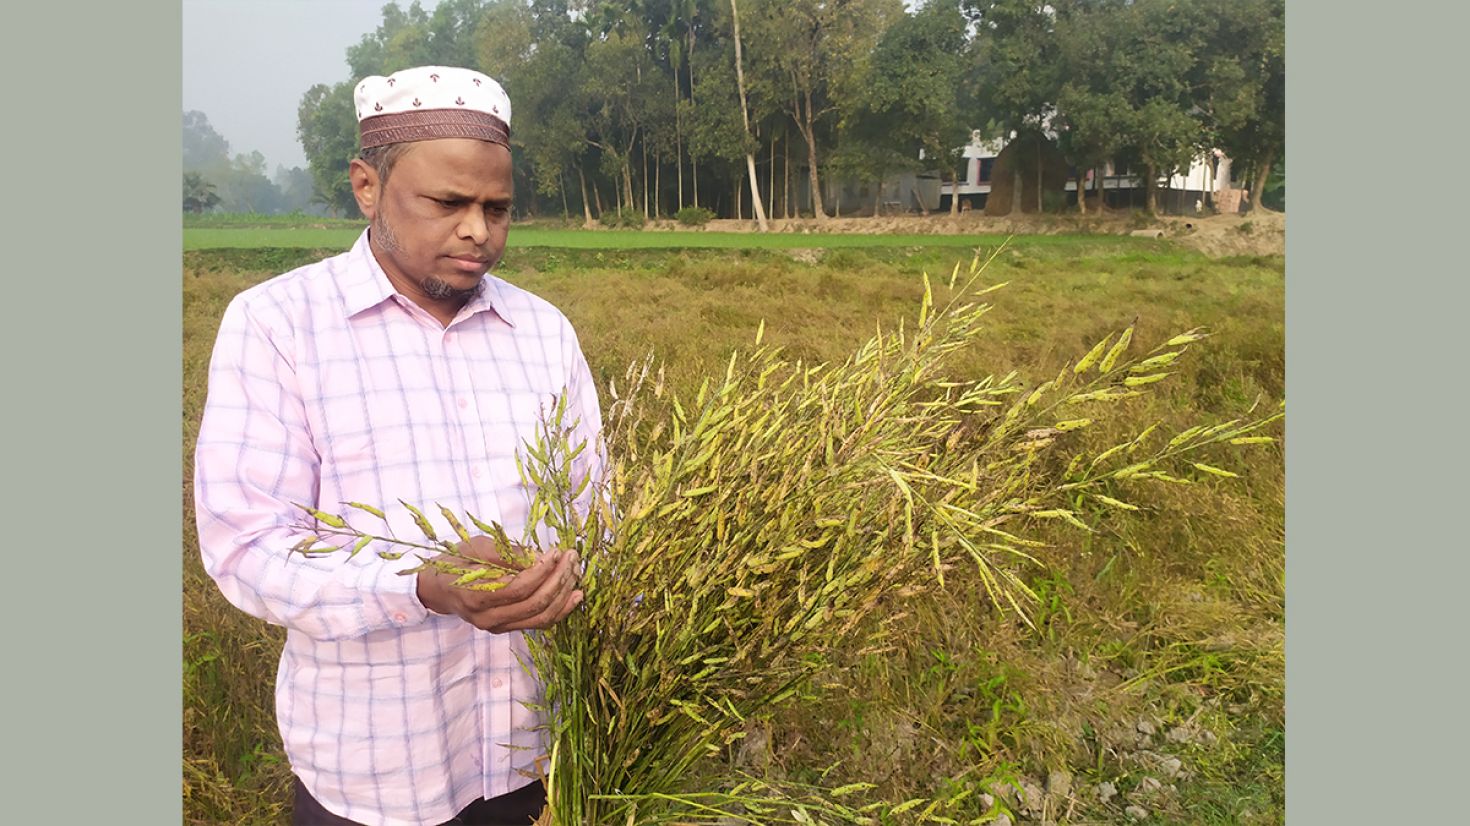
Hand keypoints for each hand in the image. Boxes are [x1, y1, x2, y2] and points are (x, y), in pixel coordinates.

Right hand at [416, 535, 583, 632]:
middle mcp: (487, 618)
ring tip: (576, 573)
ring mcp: (498, 627)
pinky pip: (539, 623)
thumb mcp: (476, 547)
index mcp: (474, 596)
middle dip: (558, 580)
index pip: (516, 589)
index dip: (540, 571)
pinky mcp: (508, 628)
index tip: (556, 552)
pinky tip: (575, 595)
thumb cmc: (456, 562)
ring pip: (540, 617)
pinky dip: (560, 609)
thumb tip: (538, 556)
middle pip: (533, 604)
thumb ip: (505, 553)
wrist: (439, 587)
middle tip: (572, 557)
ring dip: (563, 595)